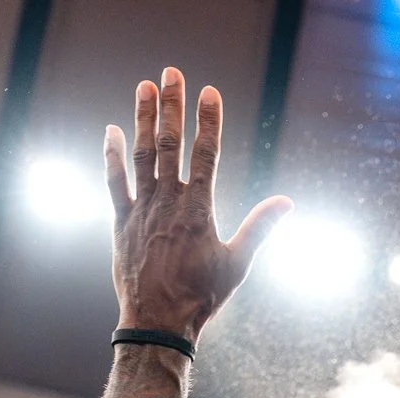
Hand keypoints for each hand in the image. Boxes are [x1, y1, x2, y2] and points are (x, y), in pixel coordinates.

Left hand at [105, 70, 290, 342]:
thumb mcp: (238, 263)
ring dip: (142, 117)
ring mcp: (142, 209)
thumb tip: (287, 202)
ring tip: (144, 86)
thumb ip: (260, 227)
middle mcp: (169, 202)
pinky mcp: (121, 221)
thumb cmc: (202, 297)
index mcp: (199, 210)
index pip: (206, 154)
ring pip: (142, 154)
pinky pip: (115, 181)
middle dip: (171, 105)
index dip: (208, 121)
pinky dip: (112, 154)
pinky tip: (112, 129)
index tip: (208, 92)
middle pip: (170, 143)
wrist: (159, 323)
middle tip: (171, 73)